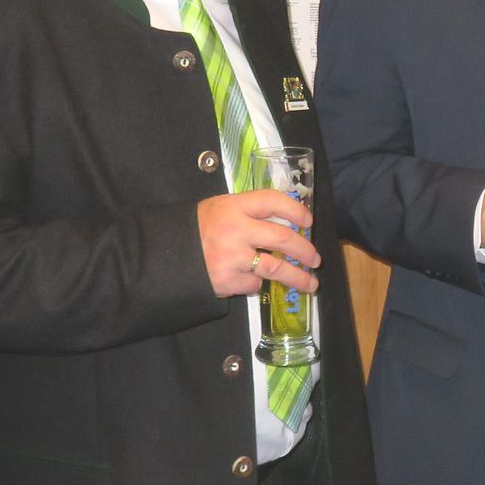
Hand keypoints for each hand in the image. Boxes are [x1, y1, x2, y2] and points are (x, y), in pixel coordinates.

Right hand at [199, 190, 318, 298]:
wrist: (168, 255)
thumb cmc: (199, 229)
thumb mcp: (220, 209)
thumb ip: (249, 213)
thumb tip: (288, 224)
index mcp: (233, 206)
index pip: (273, 201)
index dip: (295, 210)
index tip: (308, 221)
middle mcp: (236, 230)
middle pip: (282, 238)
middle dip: (304, 250)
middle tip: (315, 259)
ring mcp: (232, 257)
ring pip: (275, 268)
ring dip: (297, 277)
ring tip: (311, 283)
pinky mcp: (228, 281)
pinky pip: (254, 283)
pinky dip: (256, 282)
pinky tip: (251, 279)